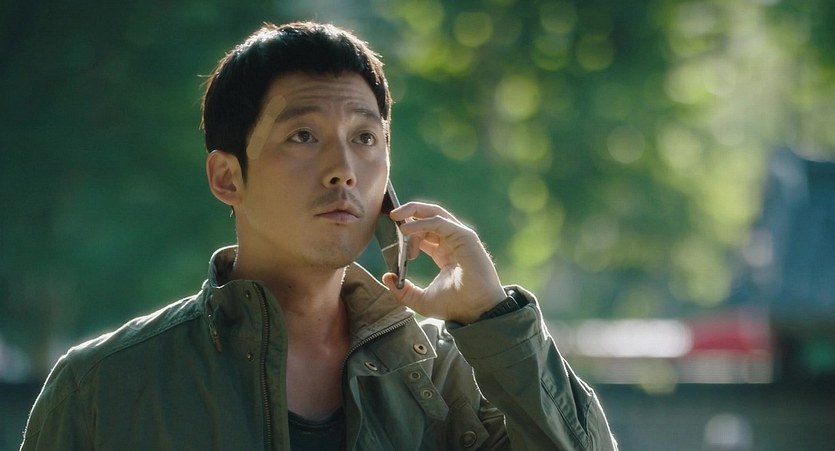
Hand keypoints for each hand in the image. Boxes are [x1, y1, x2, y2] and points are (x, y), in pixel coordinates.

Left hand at [381, 202, 506, 324]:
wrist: (477, 312)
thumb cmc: (455, 306)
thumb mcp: (421, 300)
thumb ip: (403, 291)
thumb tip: (387, 277)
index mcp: (444, 253)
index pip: (424, 232)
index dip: (407, 231)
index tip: (391, 238)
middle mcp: (452, 242)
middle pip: (429, 216)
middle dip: (409, 212)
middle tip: (391, 215)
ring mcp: (459, 237)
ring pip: (435, 213)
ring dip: (413, 211)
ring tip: (395, 216)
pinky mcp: (465, 237)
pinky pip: (439, 222)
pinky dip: (421, 223)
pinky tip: (406, 230)